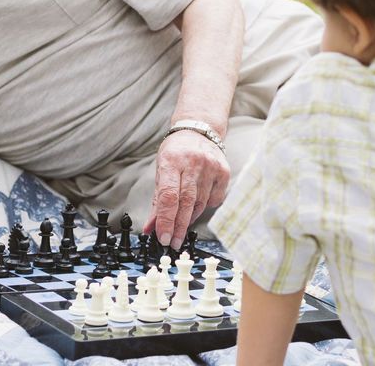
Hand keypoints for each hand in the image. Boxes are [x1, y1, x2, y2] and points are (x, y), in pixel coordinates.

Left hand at [143, 130, 229, 246]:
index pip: (168, 196)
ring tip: (181, 225)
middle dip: (178, 227)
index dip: (165, 220)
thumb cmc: (176, 152)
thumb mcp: (161, 170)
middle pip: (186, 203)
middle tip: (172, 243)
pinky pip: (214, 200)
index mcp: (172, 161)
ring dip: (189, 219)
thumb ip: (156, 200)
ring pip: (200, 204)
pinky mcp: (224, 172)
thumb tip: (150, 228)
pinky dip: (204, 207)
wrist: (199, 130)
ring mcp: (211, 167)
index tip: (162, 238)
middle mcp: (193, 163)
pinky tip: (197, 206)